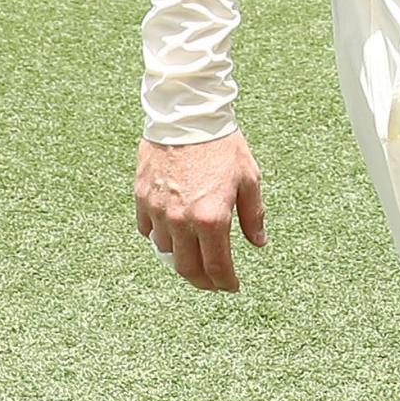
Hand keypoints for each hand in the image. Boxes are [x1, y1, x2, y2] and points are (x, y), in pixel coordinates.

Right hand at [137, 131, 266, 292]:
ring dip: (181, 257)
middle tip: (213, 281)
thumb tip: (258, 242)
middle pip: (187, 269)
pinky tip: (172, 231)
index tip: (232, 286)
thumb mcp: (249, 177)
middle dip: (202, 281)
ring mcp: (159, 211)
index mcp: (212, 218)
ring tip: (194, 252)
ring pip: (165, 251)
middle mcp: (182, 221)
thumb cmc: (222, 143)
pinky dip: (160, 236)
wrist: (187, 114)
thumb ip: (253, 215)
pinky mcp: (142, 198)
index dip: (225, 283)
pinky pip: (148, 230)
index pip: (217, 267)